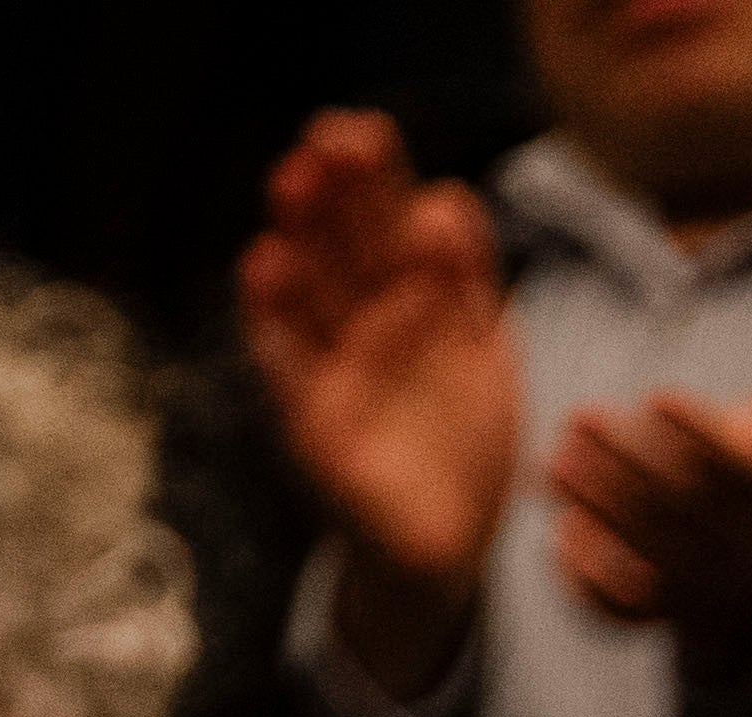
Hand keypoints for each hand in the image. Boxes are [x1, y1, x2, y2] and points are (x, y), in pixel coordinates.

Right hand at [240, 110, 516, 687]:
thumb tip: (450, 199)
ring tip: (295, 177)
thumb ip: (471, 287)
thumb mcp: (485, 360)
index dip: (376, 184)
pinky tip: (266, 262)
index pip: (387, 228)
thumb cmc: (465, 448)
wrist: (450, 549)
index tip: (368, 133)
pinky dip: (271, 312)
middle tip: (331, 136)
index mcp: (410, 305)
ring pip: (307, 286)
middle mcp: (360, 323)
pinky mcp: (308, 414)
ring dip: (298, 232)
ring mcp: (329, 364)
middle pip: (342, 245)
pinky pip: (284, 358)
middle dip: (336, 192)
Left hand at [548, 343, 751, 687]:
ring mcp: (694, 585)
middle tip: (579, 417)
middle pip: (679, 506)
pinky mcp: (655, 613)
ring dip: (596, 508)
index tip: (658, 397)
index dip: (698, 434)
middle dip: (625, 462)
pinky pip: (620, 607)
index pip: (737, 470)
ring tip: (554, 464)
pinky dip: (588, 579)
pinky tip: (561, 531)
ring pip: (644, 551)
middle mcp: (735, 547)